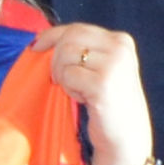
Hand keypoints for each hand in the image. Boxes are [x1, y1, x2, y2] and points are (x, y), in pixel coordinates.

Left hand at [36, 19, 157, 164]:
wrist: (127, 136)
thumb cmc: (111, 102)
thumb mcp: (103, 67)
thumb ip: (83, 50)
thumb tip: (42, 39)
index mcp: (121, 41)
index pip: (77, 28)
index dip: (52, 36)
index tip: (36, 46)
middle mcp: (120, 48)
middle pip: (68, 39)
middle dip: (55, 59)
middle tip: (61, 80)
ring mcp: (113, 65)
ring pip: (65, 56)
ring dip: (64, 76)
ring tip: (78, 91)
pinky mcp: (102, 84)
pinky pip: (68, 76)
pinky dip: (69, 88)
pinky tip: (83, 99)